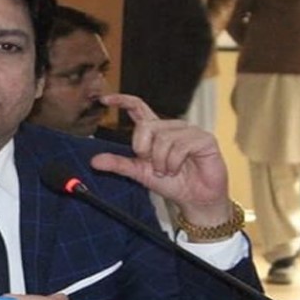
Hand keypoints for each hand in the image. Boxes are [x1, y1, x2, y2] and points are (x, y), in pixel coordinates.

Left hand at [91, 94, 230, 226]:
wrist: (194, 199)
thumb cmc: (171, 183)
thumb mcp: (139, 173)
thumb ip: (119, 164)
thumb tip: (94, 161)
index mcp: (156, 131)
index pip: (138, 107)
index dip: (122, 100)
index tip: (104, 99)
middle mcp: (172, 126)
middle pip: (146, 126)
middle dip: (144, 151)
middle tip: (155, 167)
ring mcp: (189, 130)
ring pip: (163, 138)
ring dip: (161, 161)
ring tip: (169, 171)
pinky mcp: (204, 139)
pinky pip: (180, 146)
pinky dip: (174, 163)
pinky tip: (179, 169)